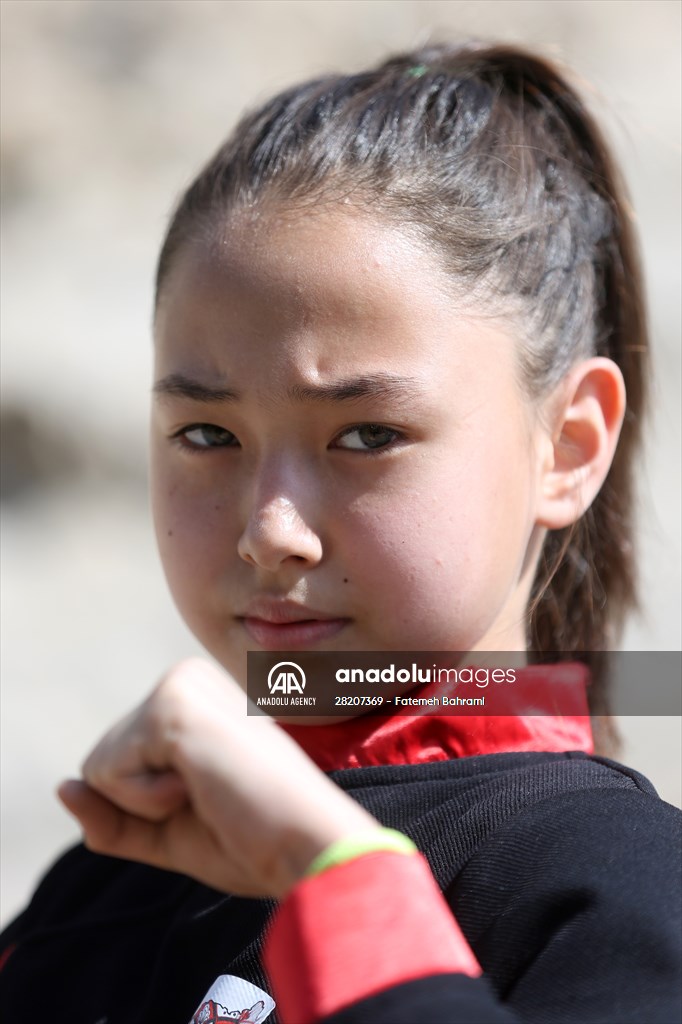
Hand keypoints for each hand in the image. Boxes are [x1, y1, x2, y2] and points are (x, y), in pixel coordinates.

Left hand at [58, 658, 380, 898]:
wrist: (307, 844)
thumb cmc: (254, 839)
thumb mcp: (169, 833)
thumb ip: (113, 816)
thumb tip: (61, 786)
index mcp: (192, 699)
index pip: (117, 764)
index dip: (148, 808)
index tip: (213, 800)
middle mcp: (184, 679)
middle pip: (101, 762)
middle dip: (142, 805)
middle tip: (214, 800)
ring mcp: (179, 685)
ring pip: (99, 767)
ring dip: (146, 804)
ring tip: (212, 791)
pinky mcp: (172, 704)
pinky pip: (107, 772)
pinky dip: (147, 800)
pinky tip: (203, 788)